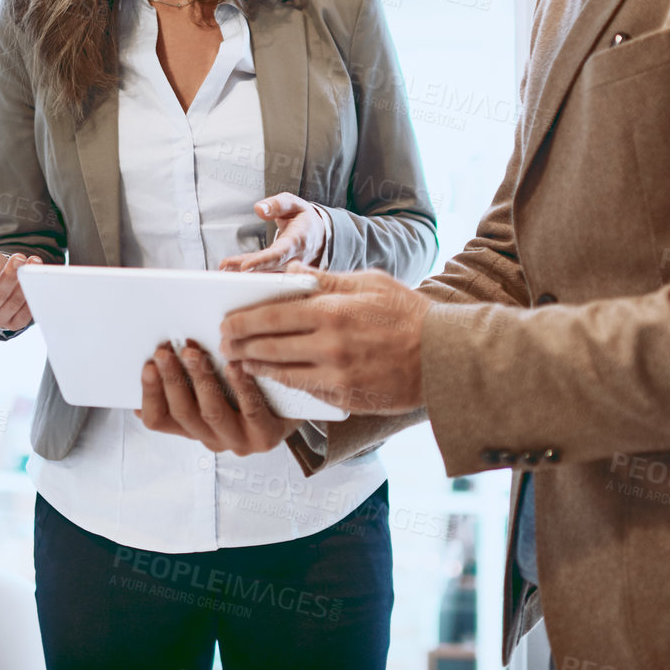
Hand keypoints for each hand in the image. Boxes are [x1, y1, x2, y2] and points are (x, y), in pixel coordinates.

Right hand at [136, 340, 298, 455]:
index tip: (147, 365)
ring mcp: (239, 440)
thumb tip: (148, 362)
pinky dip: (240, 387)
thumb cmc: (250, 388)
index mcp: (193, 427)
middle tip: (165, 352)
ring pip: (212, 412)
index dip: (150, 394)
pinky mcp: (267, 436)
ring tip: (192, 353)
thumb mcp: (213, 385)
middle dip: (171, 380)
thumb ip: (186, 378)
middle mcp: (212, 438)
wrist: (297, 404)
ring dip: (199, 380)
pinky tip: (234, 365)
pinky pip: (250, 410)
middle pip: (184, 413)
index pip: (158, 420)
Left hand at [219, 192, 327, 271]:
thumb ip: (277, 204)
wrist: (319, 236)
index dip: (262, 261)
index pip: (279, 253)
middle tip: (226, 269)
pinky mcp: (280, 272)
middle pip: (268, 268)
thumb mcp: (295, 204)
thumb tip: (258, 209)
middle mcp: (293, 259)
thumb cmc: (305, 219)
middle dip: (247, 270)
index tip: (245, 266)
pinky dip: (245, 273)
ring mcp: (287, 268)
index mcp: (298, 241)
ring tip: (222, 269)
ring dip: (242, 273)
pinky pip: (262, 273)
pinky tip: (229, 270)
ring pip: (264, 273)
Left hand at [219, 268, 430, 414]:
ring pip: (282, 373)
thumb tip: (293, 272)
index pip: (273, 315)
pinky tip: (273, 378)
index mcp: (332, 310)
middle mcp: (330, 344)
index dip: (244, 320)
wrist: (444, 356)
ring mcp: (337, 375)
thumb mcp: (369, 283)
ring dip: (256, 368)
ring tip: (240, 363)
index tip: (228, 321)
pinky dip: (284, 384)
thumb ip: (327, 279)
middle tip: (225, 343)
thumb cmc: (408, 313)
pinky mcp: (346, 397)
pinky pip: (305, 391)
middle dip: (241, 345)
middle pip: (269, 346)